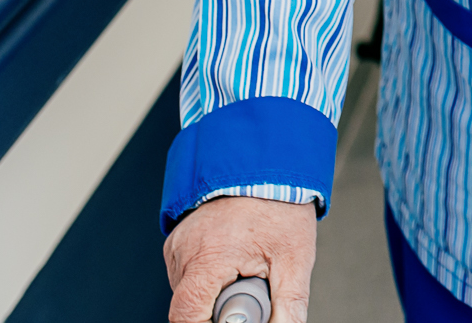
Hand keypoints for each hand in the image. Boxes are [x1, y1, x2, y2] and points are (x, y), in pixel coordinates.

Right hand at [164, 195, 317, 322]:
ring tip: (246, 267)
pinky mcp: (178, 240)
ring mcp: (177, 244)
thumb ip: (288, 306)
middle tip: (252, 287)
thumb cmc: (281, 206)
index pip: (187, 317)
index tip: (233, 320)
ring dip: (214, 292)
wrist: (268, 164)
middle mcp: (183, 251)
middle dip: (218, 308)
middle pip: (189, 306)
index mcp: (207, 257)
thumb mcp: (294, 260)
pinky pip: (188, 273)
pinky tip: (233, 260)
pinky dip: (209, 276)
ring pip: (189, 291)